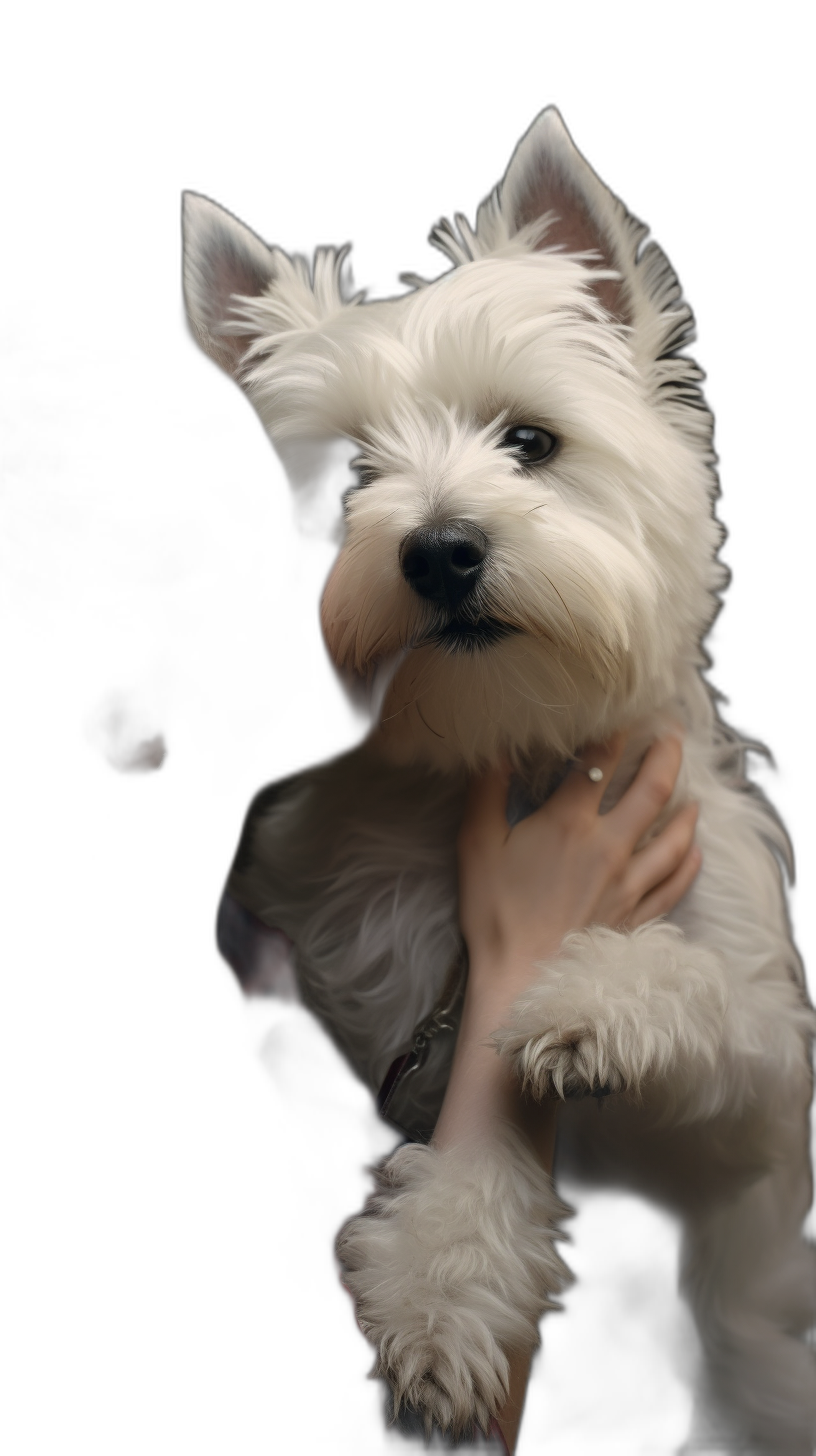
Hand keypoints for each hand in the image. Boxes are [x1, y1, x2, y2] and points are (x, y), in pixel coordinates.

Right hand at [457, 732, 699, 1001]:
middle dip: (666, 755)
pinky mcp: (638, 916)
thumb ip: (488, 790)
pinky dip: (690, 861)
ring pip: (675, 836)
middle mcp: (610, 846)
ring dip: (686, 807)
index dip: (613, 730)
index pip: (599, 762)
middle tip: (673, 733)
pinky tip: (694, 849)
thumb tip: (498, 747)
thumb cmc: (494, 913)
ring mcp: (630, 883)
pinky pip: (677, 882)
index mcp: (569, 823)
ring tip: (690, 791)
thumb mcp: (477, 844)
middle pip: (652, 789)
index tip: (624, 709)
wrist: (520, 983)